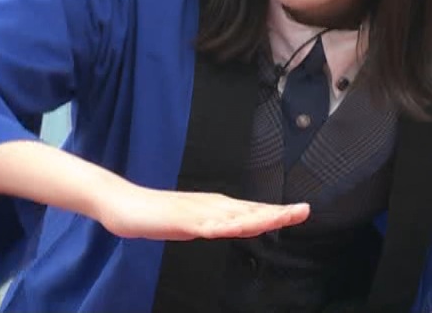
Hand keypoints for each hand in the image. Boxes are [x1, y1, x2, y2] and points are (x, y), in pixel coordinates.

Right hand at [96, 183, 308, 240]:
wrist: (126, 205)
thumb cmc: (159, 215)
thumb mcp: (195, 223)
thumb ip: (215, 224)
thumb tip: (235, 227)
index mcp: (218, 207)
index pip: (254, 211)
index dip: (278, 212)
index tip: (302, 210)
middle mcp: (213, 206)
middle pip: (251, 212)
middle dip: (278, 213)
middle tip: (304, 210)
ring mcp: (199, 213)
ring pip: (235, 217)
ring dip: (259, 217)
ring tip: (281, 218)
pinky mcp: (183, 221)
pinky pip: (207, 226)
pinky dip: (224, 226)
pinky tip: (237, 227)